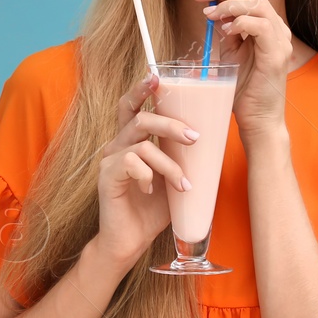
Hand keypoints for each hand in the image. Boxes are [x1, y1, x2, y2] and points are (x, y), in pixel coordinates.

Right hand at [94, 72, 194, 268]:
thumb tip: (210, 139)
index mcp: (131, 140)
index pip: (132, 106)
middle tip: (194, 138)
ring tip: (184, 185)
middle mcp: (117, 145)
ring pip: (142, 143)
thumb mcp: (172, 177)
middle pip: (140, 117)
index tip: (157, 76)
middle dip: (170, 123)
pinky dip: (149, 176)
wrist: (129, 241)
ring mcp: (109, 160)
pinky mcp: (106, 177)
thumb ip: (180, 157)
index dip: (142, 89)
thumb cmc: (151, 210)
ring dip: (169, 164)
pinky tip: (152, 191)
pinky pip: (131, 164)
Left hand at [190, 0, 290, 136]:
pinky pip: (260, 26)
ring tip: (208, 14)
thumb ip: (225, 31)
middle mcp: (275, 27)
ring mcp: (279, 39)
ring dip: (228, 4)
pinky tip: (225, 30)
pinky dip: (240, 23)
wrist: (257, 120)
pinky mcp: (277, 54)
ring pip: (256, 4)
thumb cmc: (242, 89)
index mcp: (264, 24)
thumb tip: (210, 10)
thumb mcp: (230, 54)